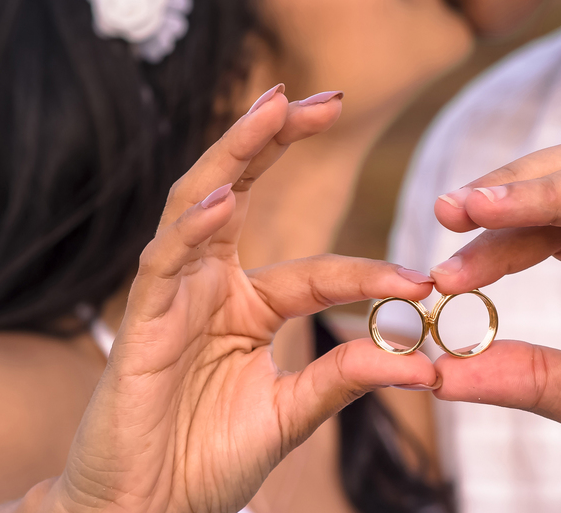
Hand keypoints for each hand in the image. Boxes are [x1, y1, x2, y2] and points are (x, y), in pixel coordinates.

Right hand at [45, 89, 437, 512]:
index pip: (315, 268)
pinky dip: (191, 229)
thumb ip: (344, 380)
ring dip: (236, 153)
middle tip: (328, 98)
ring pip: (198, 204)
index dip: (367, 269)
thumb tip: (422, 361)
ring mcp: (170, 297)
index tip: (421, 281)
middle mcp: (208, 285)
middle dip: (279, 139)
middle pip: (242, 190)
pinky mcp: (138, 323)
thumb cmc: (208, 462)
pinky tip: (224, 200)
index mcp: (247, 305)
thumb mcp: (292, 415)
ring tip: (275, 108)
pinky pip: (161, 263)